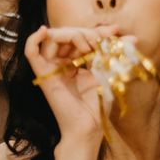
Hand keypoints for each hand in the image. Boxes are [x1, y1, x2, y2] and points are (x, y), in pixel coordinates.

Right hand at [24, 25, 118, 146]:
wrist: (89, 128)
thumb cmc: (97, 105)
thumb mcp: (108, 72)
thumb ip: (112, 53)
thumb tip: (128, 35)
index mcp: (75, 61)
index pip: (81, 36)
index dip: (98, 31)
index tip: (117, 31)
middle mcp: (60, 62)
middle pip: (66, 34)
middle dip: (86, 32)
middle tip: (102, 40)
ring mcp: (50, 67)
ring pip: (53, 38)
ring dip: (72, 35)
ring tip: (88, 47)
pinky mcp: (43, 75)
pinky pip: (31, 53)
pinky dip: (34, 39)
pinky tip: (43, 31)